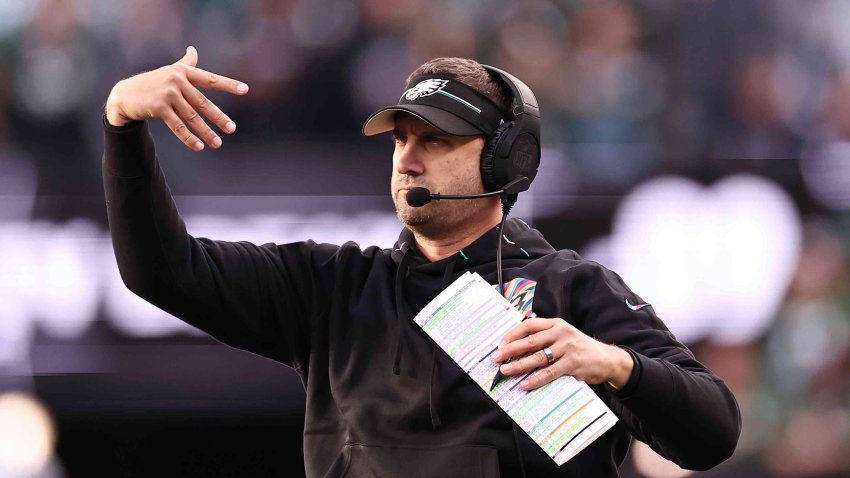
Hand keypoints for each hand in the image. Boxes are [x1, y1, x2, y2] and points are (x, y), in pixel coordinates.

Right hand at [104, 46, 248, 150]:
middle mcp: (177, 82)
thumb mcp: (169, 71)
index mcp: (183, 72)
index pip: (211, 80)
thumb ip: (185, 63)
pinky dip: (189, 138)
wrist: (124, 95)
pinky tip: (199, 147)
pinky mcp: (159, 108)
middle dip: (218, 117)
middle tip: (231, 129)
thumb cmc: (152, 82)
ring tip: (218, 143)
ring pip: (192, 117)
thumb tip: (193, 49)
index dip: (229, 85)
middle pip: (203, 103)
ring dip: (206, 132)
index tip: (245, 90)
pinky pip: (178, 126)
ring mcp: (167, 95)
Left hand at [491, 318, 633, 390]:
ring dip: (519, 365)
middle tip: (496, 358)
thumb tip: (517, 349)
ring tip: (506, 371)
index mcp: (556, 324)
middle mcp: (561, 333)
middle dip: (510, 350)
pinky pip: (550, 373)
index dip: (512, 334)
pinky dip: (535, 379)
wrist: (607, 359)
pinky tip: (525, 384)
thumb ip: (546, 338)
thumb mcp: (564, 336)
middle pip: (530, 341)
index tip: (500, 344)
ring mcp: (568, 348)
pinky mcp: (573, 364)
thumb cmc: (580, 349)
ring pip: (538, 357)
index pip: (529, 325)